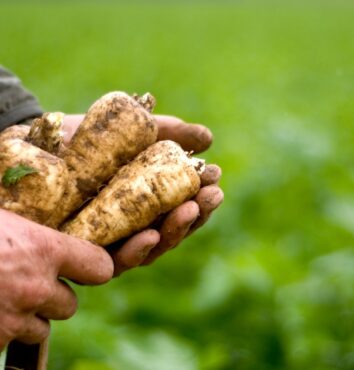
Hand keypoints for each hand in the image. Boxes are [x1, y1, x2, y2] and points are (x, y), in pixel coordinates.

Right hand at [0, 209, 112, 349]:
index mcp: (44, 249)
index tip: (86, 267)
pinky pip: (10, 343)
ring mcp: (12, 319)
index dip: (93, 267)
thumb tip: (46, 237)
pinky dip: (2, 333)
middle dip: (54, 297)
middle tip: (29, 283)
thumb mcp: (5, 221)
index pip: (99, 267)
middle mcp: (35, 287)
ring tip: (2, 296)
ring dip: (29, 317)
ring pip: (42, 328)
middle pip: (69, 304)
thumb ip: (31, 234)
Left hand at [62, 114, 223, 275]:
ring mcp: (116, 240)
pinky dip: (137, 250)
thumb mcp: (135, 132)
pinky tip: (151, 234)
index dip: (202, 195)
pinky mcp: (92, 253)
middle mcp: (138, 224)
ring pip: (154, 247)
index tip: (215, 178)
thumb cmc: (93, 140)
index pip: (184, 206)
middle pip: (175, 229)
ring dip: (175, 232)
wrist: (45, 145)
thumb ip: (170, 134)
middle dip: (197, 213)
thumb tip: (208, 138)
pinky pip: (118, 261)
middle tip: (210, 195)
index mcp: (152, 201)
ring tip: (188, 210)